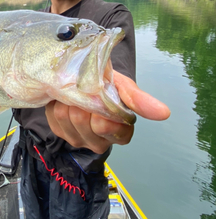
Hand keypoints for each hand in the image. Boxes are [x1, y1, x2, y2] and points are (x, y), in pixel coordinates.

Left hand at [45, 70, 170, 153]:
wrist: (84, 76)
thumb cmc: (107, 82)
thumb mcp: (123, 87)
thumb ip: (138, 100)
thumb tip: (165, 113)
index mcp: (120, 133)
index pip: (108, 128)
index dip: (103, 111)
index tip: (105, 96)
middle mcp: (99, 142)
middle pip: (83, 120)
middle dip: (84, 100)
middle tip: (88, 90)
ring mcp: (78, 139)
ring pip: (67, 116)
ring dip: (69, 99)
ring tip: (76, 93)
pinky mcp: (59, 131)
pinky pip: (53, 116)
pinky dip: (58, 102)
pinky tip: (65, 99)